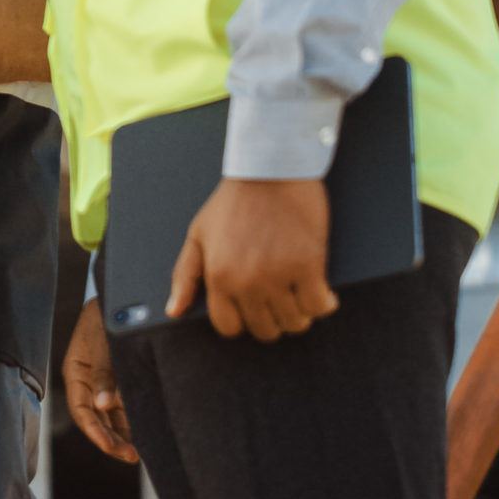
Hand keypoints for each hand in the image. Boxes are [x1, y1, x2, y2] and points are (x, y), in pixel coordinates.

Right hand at [62, 298, 136, 461]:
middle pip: (95, 418)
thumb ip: (104, 374)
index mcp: (76, 372)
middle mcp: (87, 380)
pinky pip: (119, 405)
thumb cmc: (105, 314)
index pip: (81, 411)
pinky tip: (142, 429)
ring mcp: (101, 380)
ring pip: (108, 415)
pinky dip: (128, 419)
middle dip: (111, 439)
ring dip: (121, 433)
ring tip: (139, 450)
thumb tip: (103, 406)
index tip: (114, 448)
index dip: (96, 433)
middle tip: (132, 455)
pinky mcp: (116, 377)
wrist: (119, 292)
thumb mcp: (103, 343)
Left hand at [167, 177, 337, 340]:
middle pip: (264, 329)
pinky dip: (323, 303)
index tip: (253, 307)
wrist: (271, 168)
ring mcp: (279, 275)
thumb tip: (174, 310)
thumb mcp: (199, 234)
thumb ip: (185, 275)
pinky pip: (320, 306)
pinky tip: (321, 291)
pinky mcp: (309, 265)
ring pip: (294, 322)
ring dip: (299, 313)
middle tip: (279, 298)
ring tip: (298, 293)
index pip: (229, 327)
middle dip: (272, 318)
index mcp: (219, 276)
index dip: (242, 320)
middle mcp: (247, 281)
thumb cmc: (234, 200)